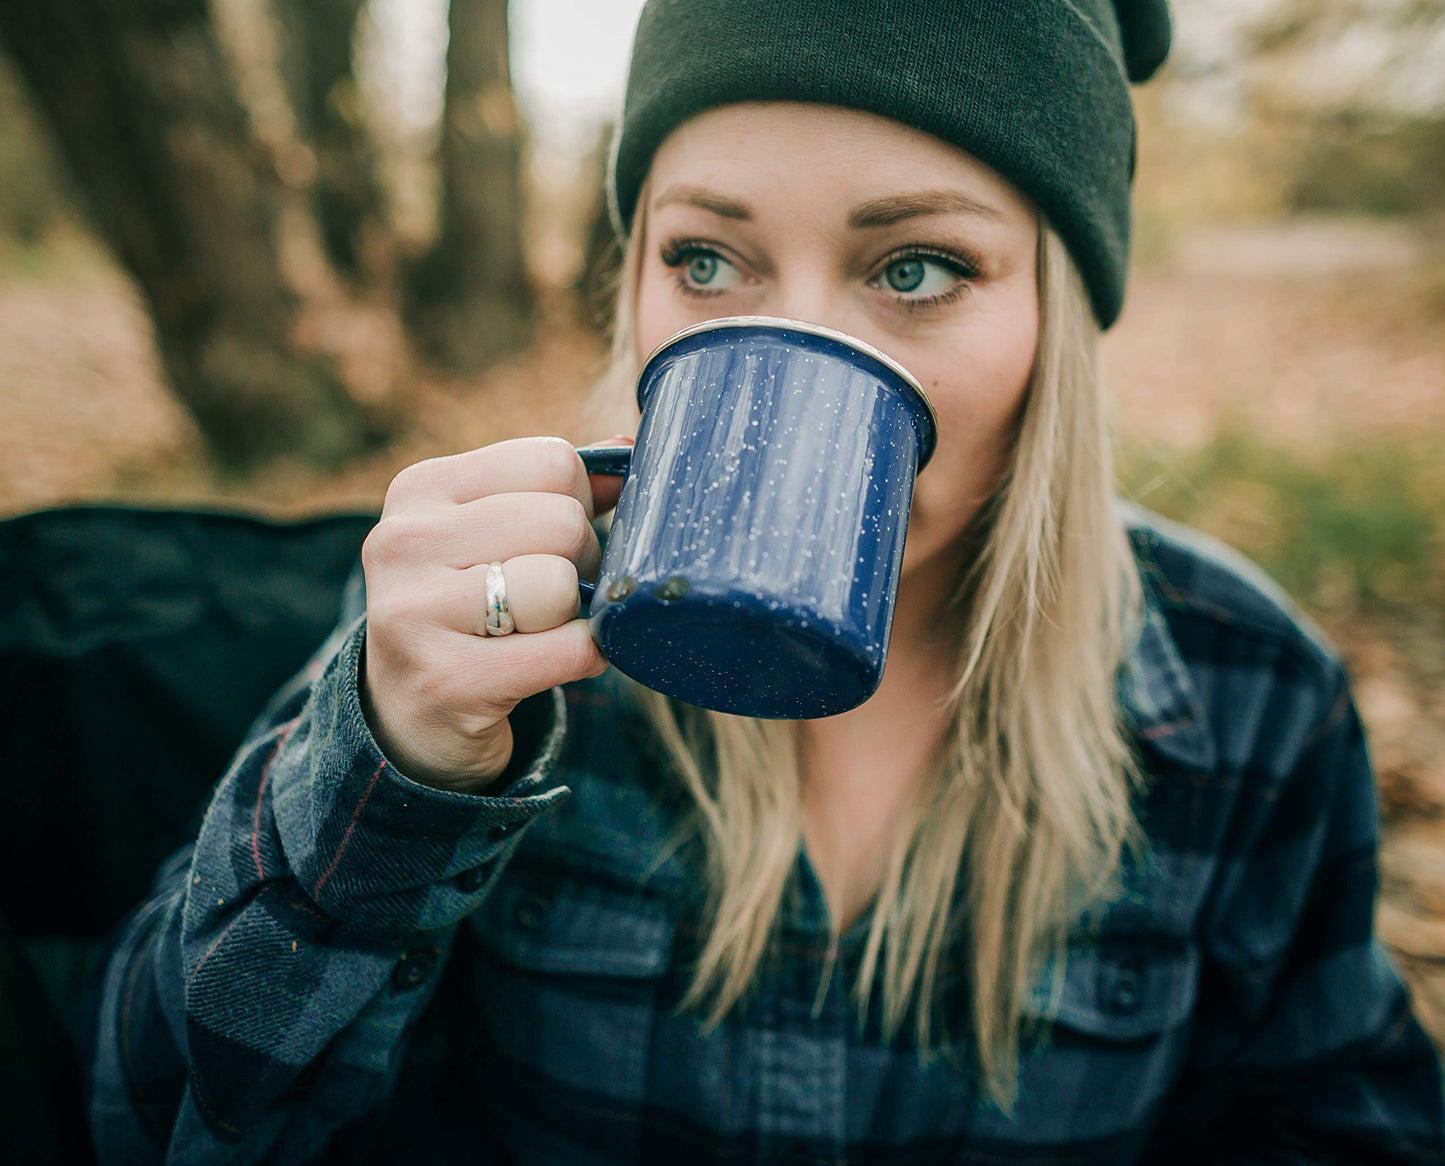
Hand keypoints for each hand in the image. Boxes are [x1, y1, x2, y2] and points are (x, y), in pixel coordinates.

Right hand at [359, 435, 628, 791]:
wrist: (410, 718)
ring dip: (573, 615)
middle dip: (581, 563)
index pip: (553, 462)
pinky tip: (545, 665)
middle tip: (548, 596)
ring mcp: (416, 613)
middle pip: (564, 522)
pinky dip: (582, 658)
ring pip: (561, 584)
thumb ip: (561, 488)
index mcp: (419, 490)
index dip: (578, 504)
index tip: (546, 543)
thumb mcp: (496, 534)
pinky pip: (569, 649)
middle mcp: (404, 542)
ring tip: (538, 630)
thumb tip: (630, 452)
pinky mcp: (447, 680)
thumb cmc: (471, 609)